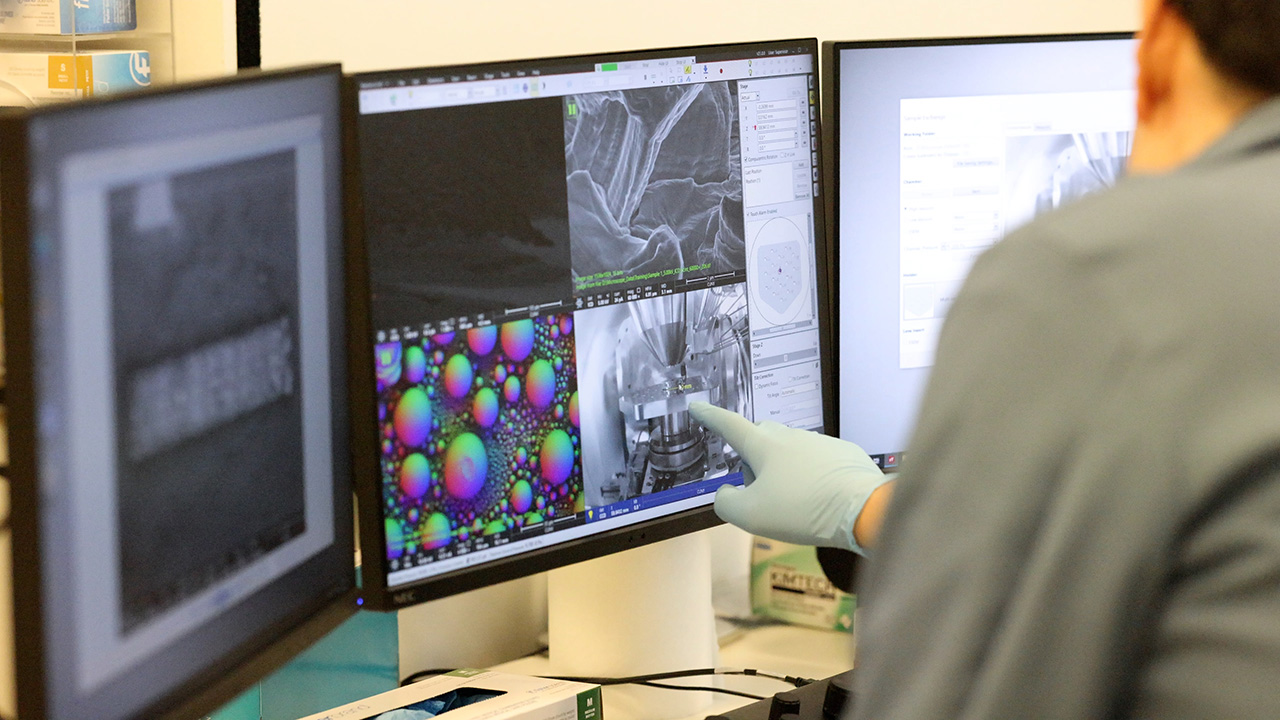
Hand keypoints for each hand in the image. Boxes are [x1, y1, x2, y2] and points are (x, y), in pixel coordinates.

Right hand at [691, 402, 891, 554]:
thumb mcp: (749, 516)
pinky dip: (810, 476)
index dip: (709, 416)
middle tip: (760, 492)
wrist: (863, 509)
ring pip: (788, 451)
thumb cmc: (803, 511)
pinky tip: (820, 499)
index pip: (728, 424)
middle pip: (759, 438)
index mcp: (762, 445)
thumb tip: (728, 492)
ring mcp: (818, 441)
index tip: (698, 406)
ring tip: (796, 504)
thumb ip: (725, 502)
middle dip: (752, 459)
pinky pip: (816, 460)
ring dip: (783, 471)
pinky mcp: (842, 452)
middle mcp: (789, 436)